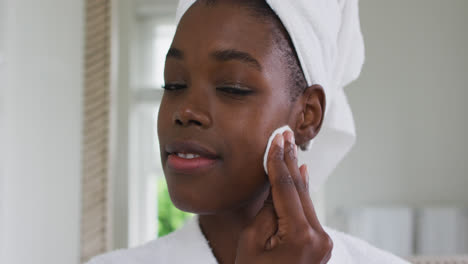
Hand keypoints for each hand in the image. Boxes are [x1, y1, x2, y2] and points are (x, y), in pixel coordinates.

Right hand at [235, 131, 332, 263]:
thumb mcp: (252, 241)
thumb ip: (269, 210)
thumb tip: (278, 184)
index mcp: (300, 237)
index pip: (286, 188)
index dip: (278, 161)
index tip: (276, 139)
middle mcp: (319, 238)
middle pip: (300, 190)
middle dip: (289, 161)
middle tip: (284, 135)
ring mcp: (323, 243)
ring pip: (305, 199)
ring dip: (295, 174)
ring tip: (289, 148)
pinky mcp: (320, 245)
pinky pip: (308, 212)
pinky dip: (300, 193)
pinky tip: (300, 174)